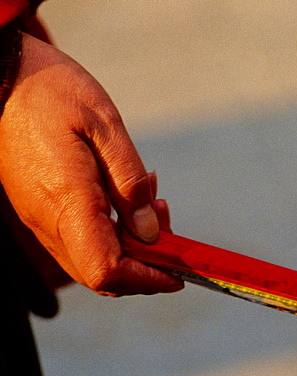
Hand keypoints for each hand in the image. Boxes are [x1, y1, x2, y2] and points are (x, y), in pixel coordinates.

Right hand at [0, 33, 180, 295]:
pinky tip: (129, 200)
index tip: (179, 270)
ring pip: (92, 262)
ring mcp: (40, 220)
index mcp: (68, 201)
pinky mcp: (39, 212)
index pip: (107, 270)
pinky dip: (113, 235)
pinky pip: (80, 242)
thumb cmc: (52, 92)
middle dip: (146, 266)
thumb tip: (152, 232)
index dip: (147, 279)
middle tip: (170, 226)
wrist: (0, 76)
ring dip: (132, 249)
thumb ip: (130, 182)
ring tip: (155, 205)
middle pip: (103, 277)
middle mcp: (49, 221)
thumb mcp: (105, 125)